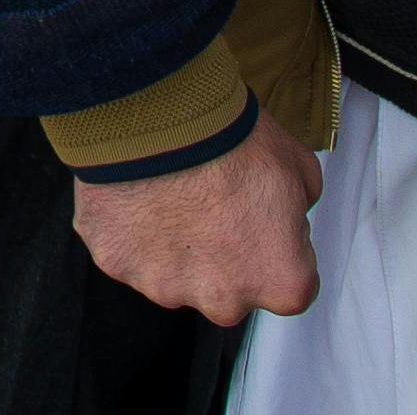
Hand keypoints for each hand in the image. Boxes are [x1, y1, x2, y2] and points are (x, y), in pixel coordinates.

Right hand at [72, 111, 322, 323]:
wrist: (162, 117)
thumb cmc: (233, 142)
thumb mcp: (300, 168)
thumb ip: (299, 209)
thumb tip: (282, 216)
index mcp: (279, 281)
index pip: (290, 279)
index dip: (277, 243)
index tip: (260, 215)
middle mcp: (224, 301)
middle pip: (229, 289)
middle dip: (224, 257)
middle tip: (212, 204)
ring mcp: (164, 287)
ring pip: (175, 276)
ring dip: (175, 247)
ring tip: (169, 195)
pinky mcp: (116, 264)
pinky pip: (128, 254)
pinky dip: (132, 232)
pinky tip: (137, 195)